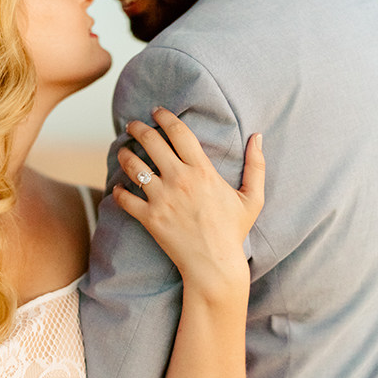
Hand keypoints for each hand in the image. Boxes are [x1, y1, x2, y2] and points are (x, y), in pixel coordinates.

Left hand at [113, 107, 264, 303]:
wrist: (214, 265)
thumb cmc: (233, 232)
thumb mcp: (252, 198)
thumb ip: (256, 166)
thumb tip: (258, 136)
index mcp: (203, 171)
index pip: (179, 131)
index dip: (165, 116)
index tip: (156, 111)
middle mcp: (180, 180)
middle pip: (151, 141)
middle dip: (137, 128)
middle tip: (132, 124)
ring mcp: (162, 199)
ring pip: (133, 166)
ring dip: (124, 154)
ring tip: (122, 151)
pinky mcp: (149, 218)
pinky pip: (125, 198)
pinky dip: (119, 190)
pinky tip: (120, 187)